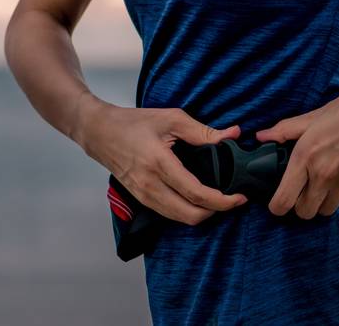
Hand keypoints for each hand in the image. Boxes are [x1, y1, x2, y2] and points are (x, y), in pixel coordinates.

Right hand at [75, 101, 248, 225]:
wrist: (98, 132)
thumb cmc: (131, 122)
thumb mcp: (169, 119)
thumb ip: (202, 131)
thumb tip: (233, 135)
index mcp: (159, 163)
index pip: (197, 194)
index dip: (223, 201)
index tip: (239, 197)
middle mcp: (150, 185)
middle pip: (191, 215)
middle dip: (216, 212)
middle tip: (232, 200)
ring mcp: (144, 195)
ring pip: (180, 218)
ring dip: (202, 213)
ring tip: (217, 200)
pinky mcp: (141, 198)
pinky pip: (169, 214)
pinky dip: (187, 212)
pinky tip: (196, 199)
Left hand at [257, 69, 338, 218]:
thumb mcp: (311, 117)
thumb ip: (284, 131)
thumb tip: (262, 137)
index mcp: (306, 158)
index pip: (284, 200)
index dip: (276, 206)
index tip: (277, 202)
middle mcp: (325, 176)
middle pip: (305, 212)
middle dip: (299, 205)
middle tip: (300, 190)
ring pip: (327, 210)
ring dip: (321, 202)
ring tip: (320, 184)